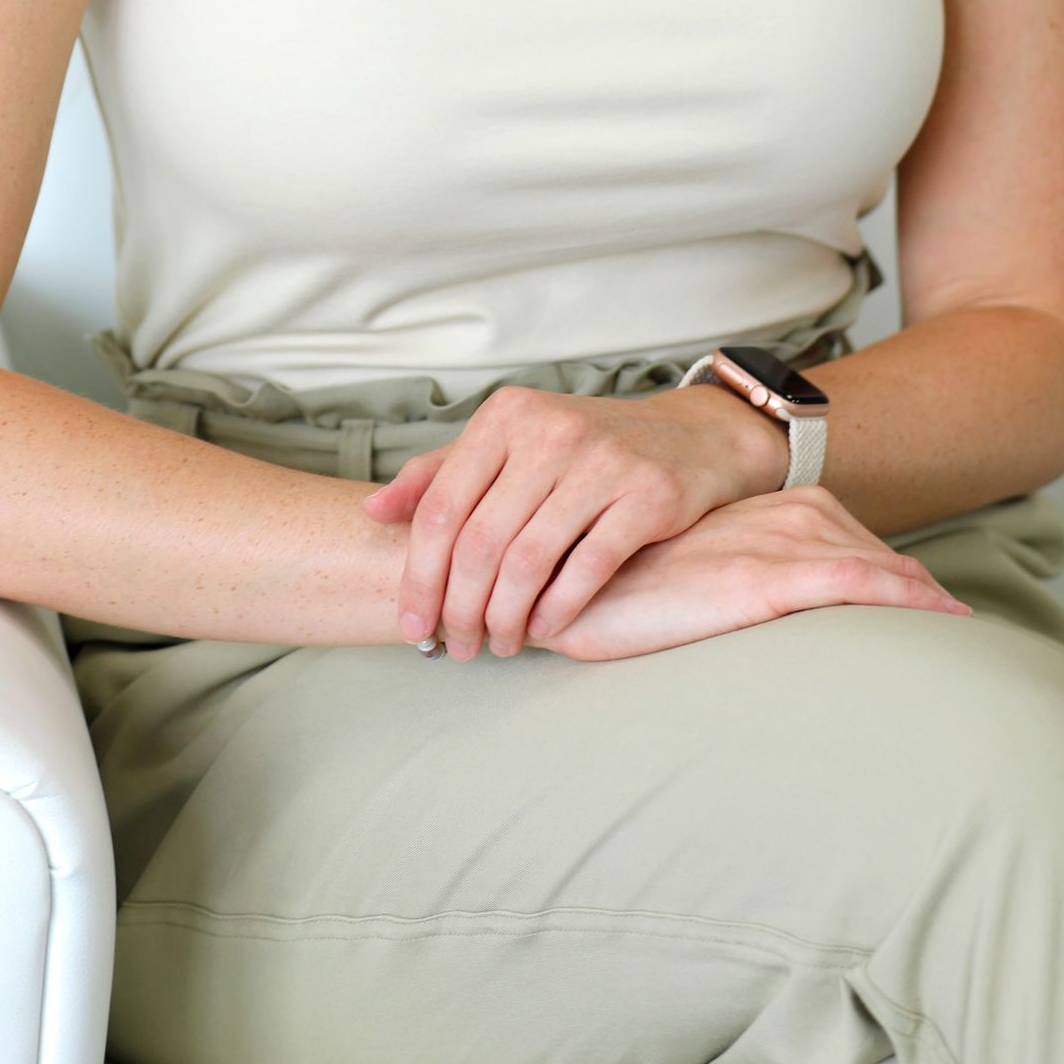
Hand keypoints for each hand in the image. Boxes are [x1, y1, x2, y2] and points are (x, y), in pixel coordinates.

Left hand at [360, 380, 790, 658]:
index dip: (418, 575)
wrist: (690, 435)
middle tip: (456, 646)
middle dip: (459, 608)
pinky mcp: (648, 495)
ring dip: (505, 618)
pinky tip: (544, 630)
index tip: (412, 624)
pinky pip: (587, 567)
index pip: (441, 507)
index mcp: (505, 417)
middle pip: (479, 541)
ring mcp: (602, 461)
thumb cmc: (584, 449)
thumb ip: (442, 474)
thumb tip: (373, 512)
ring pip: (527, 560)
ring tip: (499, 644)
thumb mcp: (511, 445)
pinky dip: (557, 609)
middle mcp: (549, 431)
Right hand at [525, 488, 973, 661]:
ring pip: (881, 571)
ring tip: (967, 632)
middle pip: (880, 560)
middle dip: (924, 597)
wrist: (582, 589)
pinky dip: (908, 600)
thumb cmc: (632, 591)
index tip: (941, 615)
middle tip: (967, 627)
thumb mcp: (701, 581)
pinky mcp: (767, 578)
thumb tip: (770, 614)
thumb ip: (744, 584)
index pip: (859, 551)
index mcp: (776, 514)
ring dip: (927, 602)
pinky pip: (859, 583)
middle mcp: (788, 518)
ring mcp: (780, 544)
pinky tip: (945, 620)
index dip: (902, 585)